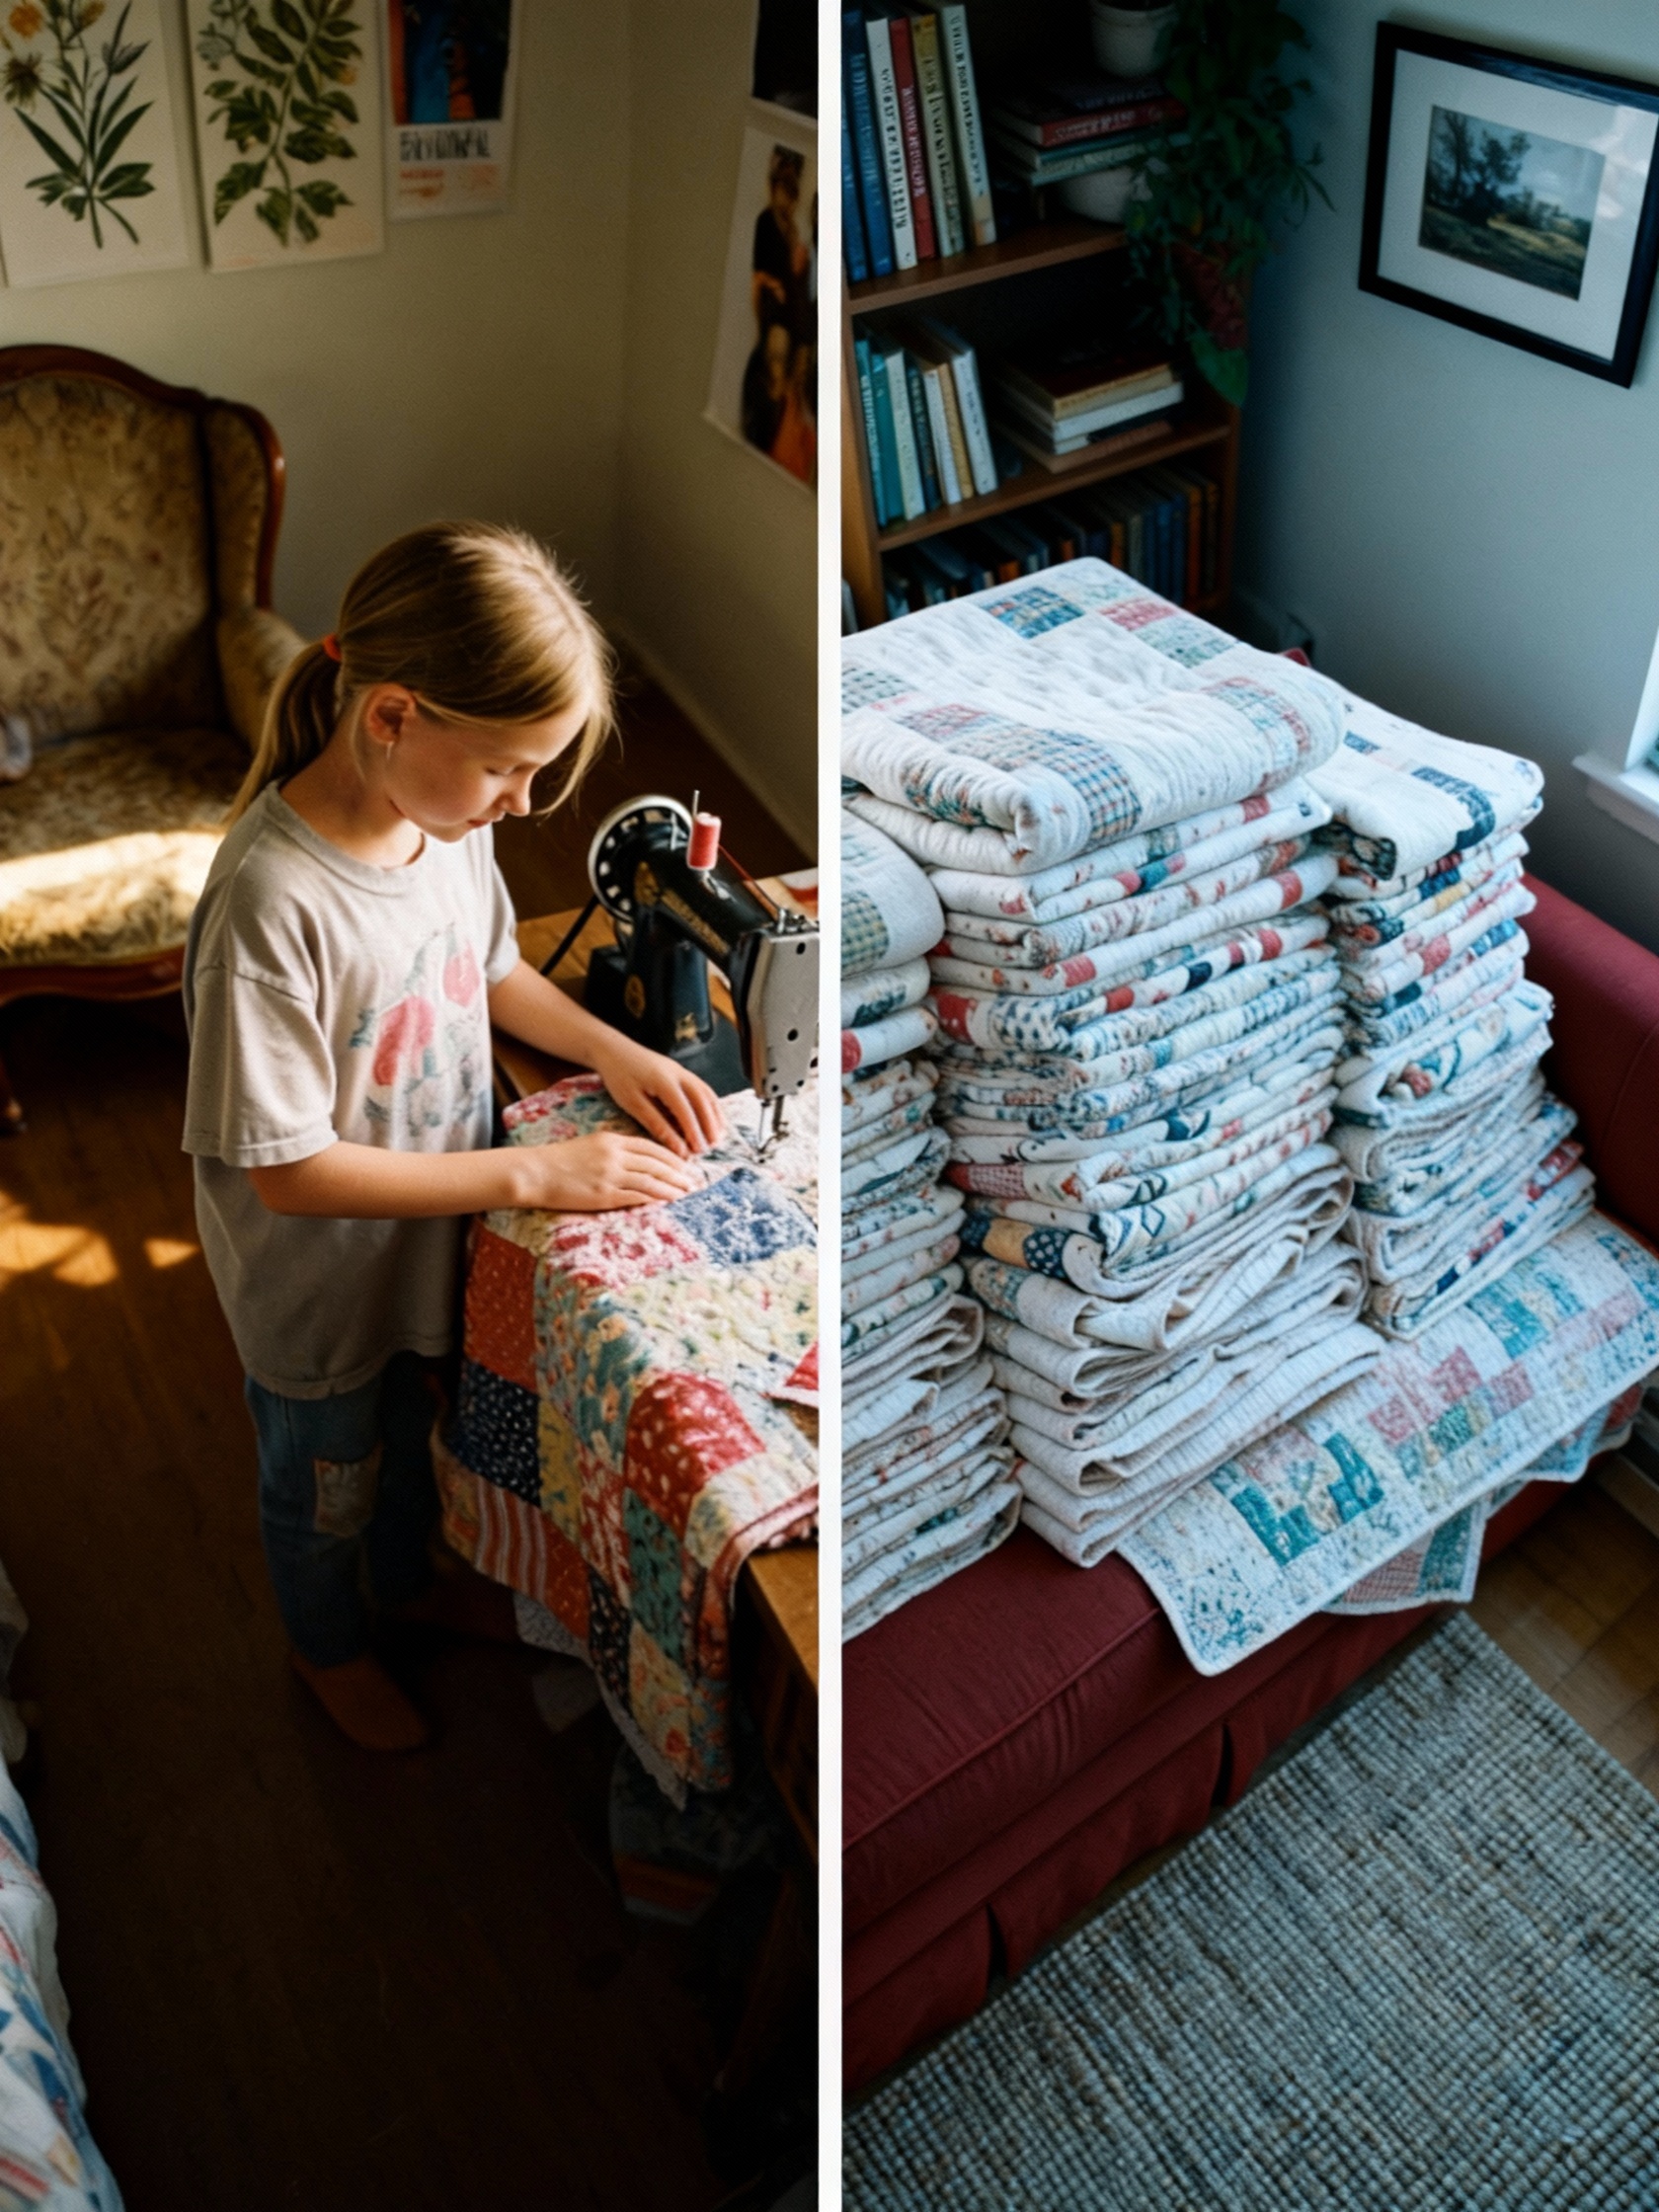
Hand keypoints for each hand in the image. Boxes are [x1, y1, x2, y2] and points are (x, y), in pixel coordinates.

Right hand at [515, 1132, 699, 1212]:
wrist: (536, 1172)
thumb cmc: (559, 1160)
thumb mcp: (591, 1145)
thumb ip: (614, 1150)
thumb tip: (637, 1161)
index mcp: (612, 1139)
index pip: (651, 1146)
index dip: (672, 1156)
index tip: (685, 1164)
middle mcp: (615, 1155)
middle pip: (657, 1163)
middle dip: (679, 1172)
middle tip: (694, 1180)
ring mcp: (610, 1175)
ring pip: (651, 1180)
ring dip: (672, 1187)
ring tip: (686, 1192)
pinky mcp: (604, 1195)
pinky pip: (637, 1196)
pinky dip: (655, 1198)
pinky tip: (667, 1201)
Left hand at [594, 1037, 724, 1157]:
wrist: (612, 1048)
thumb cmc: (618, 1076)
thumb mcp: (632, 1103)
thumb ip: (656, 1124)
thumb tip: (677, 1147)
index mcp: (664, 1081)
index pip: (685, 1110)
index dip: (693, 1132)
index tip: (697, 1151)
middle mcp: (679, 1073)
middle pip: (703, 1101)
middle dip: (710, 1125)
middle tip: (712, 1147)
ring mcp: (682, 1070)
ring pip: (707, 1093)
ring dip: (715, 1115)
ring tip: (718, 1136)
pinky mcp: (680, 1071)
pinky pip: (702, 1088)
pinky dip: (710, 1105)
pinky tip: (711, 1118)